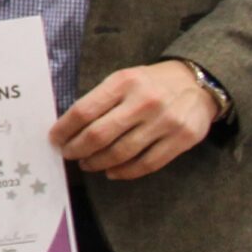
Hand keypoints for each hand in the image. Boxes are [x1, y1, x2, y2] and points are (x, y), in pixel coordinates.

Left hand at [51, 61, 217, 180]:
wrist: (197, 83)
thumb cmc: (150, 84)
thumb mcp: (124, 79)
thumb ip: (100, 100)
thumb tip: (69, 128)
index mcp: (124, 82)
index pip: (83, 111)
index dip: (64, 129)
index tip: (54, 139)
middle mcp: (144, 101)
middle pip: (99, 135)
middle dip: (77, 149)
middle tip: (69, 154)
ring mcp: (165, 121)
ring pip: (121, 153)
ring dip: (97, 163)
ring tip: (88, 163)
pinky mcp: (182, 139)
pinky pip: (147, 164)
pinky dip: (124, 172)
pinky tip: (112, 172)